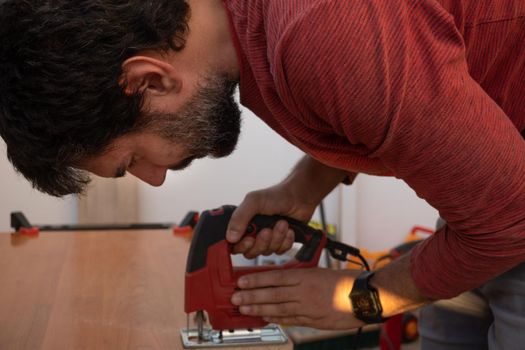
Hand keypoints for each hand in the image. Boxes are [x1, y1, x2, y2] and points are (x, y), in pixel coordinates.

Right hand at [226, 155, 346, 258]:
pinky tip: (289, 230)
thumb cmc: (277, 195)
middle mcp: (254, 233)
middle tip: (268, 230)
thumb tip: (230, 237)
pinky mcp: (281, 242)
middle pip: (251, 252)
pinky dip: (286, 241)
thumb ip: (240, 217)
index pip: (234, 245)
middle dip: (261, 242)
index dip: (241, 246)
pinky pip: (280, 251)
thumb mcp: (254, 201)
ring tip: (282, 223)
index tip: (250, 239)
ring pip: (267, 252)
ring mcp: (268, 239)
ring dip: (276, 238)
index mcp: (243, 224)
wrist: (300, 196)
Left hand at [230, 268, 364, 329]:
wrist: (364, 296)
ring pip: (278, 308)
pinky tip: (265, 317)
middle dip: (251, 297)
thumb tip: (277, 279)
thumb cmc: (343, 281)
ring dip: (259, 309)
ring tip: (244, 310)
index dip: (256, 280)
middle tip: (235, 299)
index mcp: (305, 276)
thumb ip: (298, 276)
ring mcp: (308, 308)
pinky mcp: (313, 320)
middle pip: (272, 294)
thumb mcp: (318, 271)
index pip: (274, 276)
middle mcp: (304, 292)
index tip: (241, 281)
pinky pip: (290, 319)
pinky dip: (276, 318)